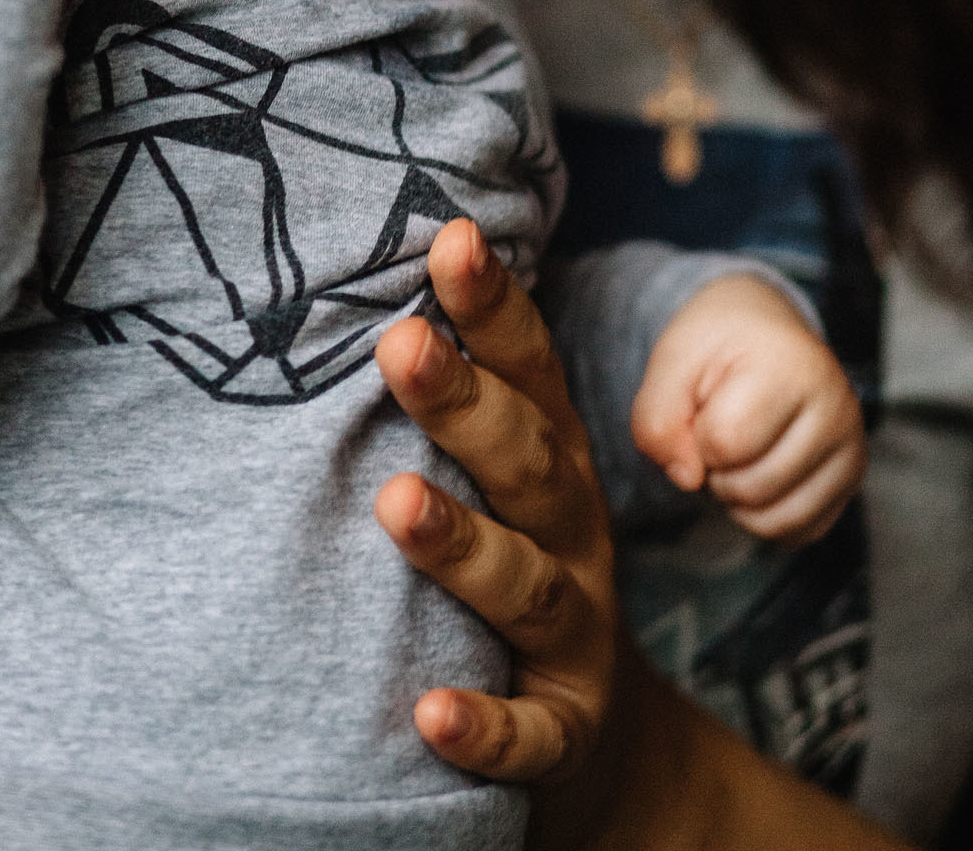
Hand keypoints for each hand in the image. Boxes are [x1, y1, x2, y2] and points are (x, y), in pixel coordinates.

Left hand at [373, 219, 617, 798]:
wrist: (600, 735)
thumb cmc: (521, 562)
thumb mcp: (506, 476)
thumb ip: (462, 395)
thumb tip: (372, 288)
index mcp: (554, 459)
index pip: (528, 370)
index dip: (493, 306)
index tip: (449, 236)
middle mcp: (573, 532)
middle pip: (526, 461)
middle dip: (466, 404)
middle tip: (400, 346)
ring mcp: (577, 631)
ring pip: (525, 584)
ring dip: (462, 545)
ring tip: (393, 506)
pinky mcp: (565, 729)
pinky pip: (527, 732)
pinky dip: (483, 725)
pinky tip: (429, 714)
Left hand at [631, 273, 865, 545]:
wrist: (766, 327)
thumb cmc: (720, 343)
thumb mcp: (673, 358)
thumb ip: (657, 418)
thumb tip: (687, 479)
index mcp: (791, 367)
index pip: (725, 441)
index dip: (696, 434)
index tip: (704, 402)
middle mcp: (836, 409)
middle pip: (751, 488)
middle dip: (716, 469)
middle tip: (720, 426)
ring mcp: (852, 447)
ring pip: (777, 520)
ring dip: (737, 498)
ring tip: (738, 450)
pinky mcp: (853, 479)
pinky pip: (799, 531)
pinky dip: (765, 516)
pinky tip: (759, 470)